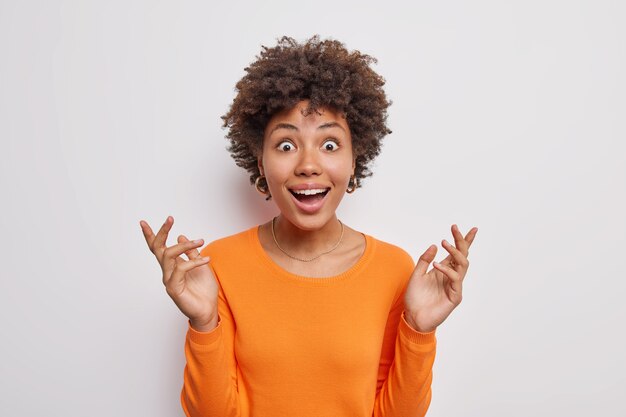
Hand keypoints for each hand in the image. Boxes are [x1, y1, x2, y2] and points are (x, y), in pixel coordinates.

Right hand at [140, 216, 218, 330]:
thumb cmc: (204, 289)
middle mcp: (168, 272)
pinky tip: (207, 260)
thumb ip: (191, 252)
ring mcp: (169, 280)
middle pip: (158, 249)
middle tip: (170, 218)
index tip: (143, 222)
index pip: (158, 248)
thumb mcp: (200, 265)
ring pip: (169, 255)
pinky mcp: (174, 288)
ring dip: (185, 245)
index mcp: (173, 266)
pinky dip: (194, 261)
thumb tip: (181, 236)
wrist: (208, 310)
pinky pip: (181, 269)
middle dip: (162, 232)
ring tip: (200, 241)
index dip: (151, 235)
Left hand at [404, 224, 477, 332]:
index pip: (456, 253)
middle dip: (461, 241)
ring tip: (444, 242)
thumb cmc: (415, 298)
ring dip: (455, 252)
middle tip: (454, 228)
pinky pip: (455, 279)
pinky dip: (447, 270)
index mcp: (443, 270)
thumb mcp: (416, 275)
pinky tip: (436, 265)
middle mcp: (451, 276)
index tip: (458, 226)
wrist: (413, 317)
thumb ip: (424, 260)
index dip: (461, 240)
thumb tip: (433, 246)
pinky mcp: (455, 296)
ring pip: (462, 265)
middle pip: (462, 255)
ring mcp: (454, 286)